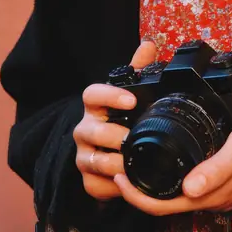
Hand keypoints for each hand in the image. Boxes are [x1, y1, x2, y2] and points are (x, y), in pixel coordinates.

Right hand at [73, 39, 156, 200]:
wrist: (108, 149)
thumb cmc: (120, 116)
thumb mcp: (129, 92)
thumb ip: (138, 69)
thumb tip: (148, 44)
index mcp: (95, 106)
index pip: (92, 95)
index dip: (110, 96)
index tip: (131, 100)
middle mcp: (84, 129)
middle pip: (93, 131)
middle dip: (114, 135)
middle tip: (134, 137)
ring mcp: (83, 156)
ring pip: (93, 161)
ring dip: (114, 163)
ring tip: (133, 163)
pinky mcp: (87, 180)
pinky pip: (95, 186)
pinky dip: (111, 188)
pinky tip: (127, 184)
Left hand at [113, 102, 231, 214]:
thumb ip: (216, 168)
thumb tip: (187, 189)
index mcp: (217, 192)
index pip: (168, 205)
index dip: (139, 196)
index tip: (119, 177)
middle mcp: (220, 196)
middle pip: (171, 204)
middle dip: (142, 193)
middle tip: (120, 170)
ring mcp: (227, 190)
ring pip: (184, 196)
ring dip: (158, 187)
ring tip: (138, 168)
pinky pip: (197, 186)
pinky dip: (177, 179)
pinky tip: (175, 163)